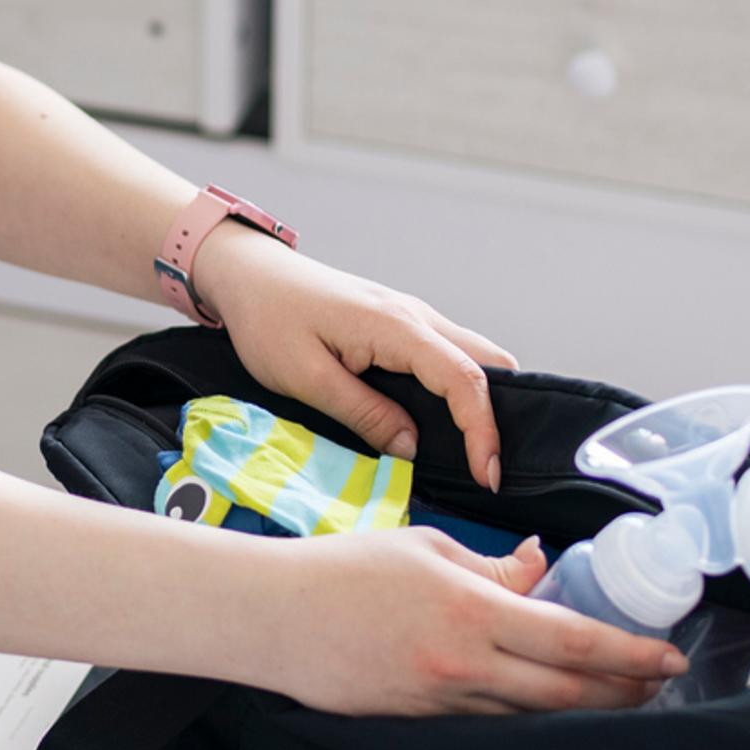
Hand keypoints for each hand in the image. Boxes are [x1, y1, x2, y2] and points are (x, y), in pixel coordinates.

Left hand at [183, 227, 516, 487]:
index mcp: (396, 327)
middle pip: (489, 361)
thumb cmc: (269, 319)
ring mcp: (412, 317)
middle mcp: (416, 316)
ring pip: (473, 357)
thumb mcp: (306, 378)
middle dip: (499, 415)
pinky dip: (459, 389)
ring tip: (469, 452)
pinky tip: (441, 421)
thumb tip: (412, 447)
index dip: (483, 430)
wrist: (250, 274)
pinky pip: (447, 356)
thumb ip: (363, 414)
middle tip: (485, 467)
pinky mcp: (401, 325)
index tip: (487, 474)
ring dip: (480, 402)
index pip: (464, 379)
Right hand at [264, 526, 681, 715]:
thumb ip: (493, 568)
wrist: (271, 617)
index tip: (670, 657)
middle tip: (657, 685)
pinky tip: (544, 709)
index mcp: (471, 611)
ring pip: (530, 717)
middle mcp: (463, 665)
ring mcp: (441, 702)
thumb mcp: (426, 549)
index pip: (573, 640)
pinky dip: (525, 717)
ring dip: (579, 709)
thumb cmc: (341, 571)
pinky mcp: (418, 723)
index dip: (629, 654)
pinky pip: (487, 723)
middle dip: (621, 693)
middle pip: (566, 694)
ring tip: (615, 696)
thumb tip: (542, 569)